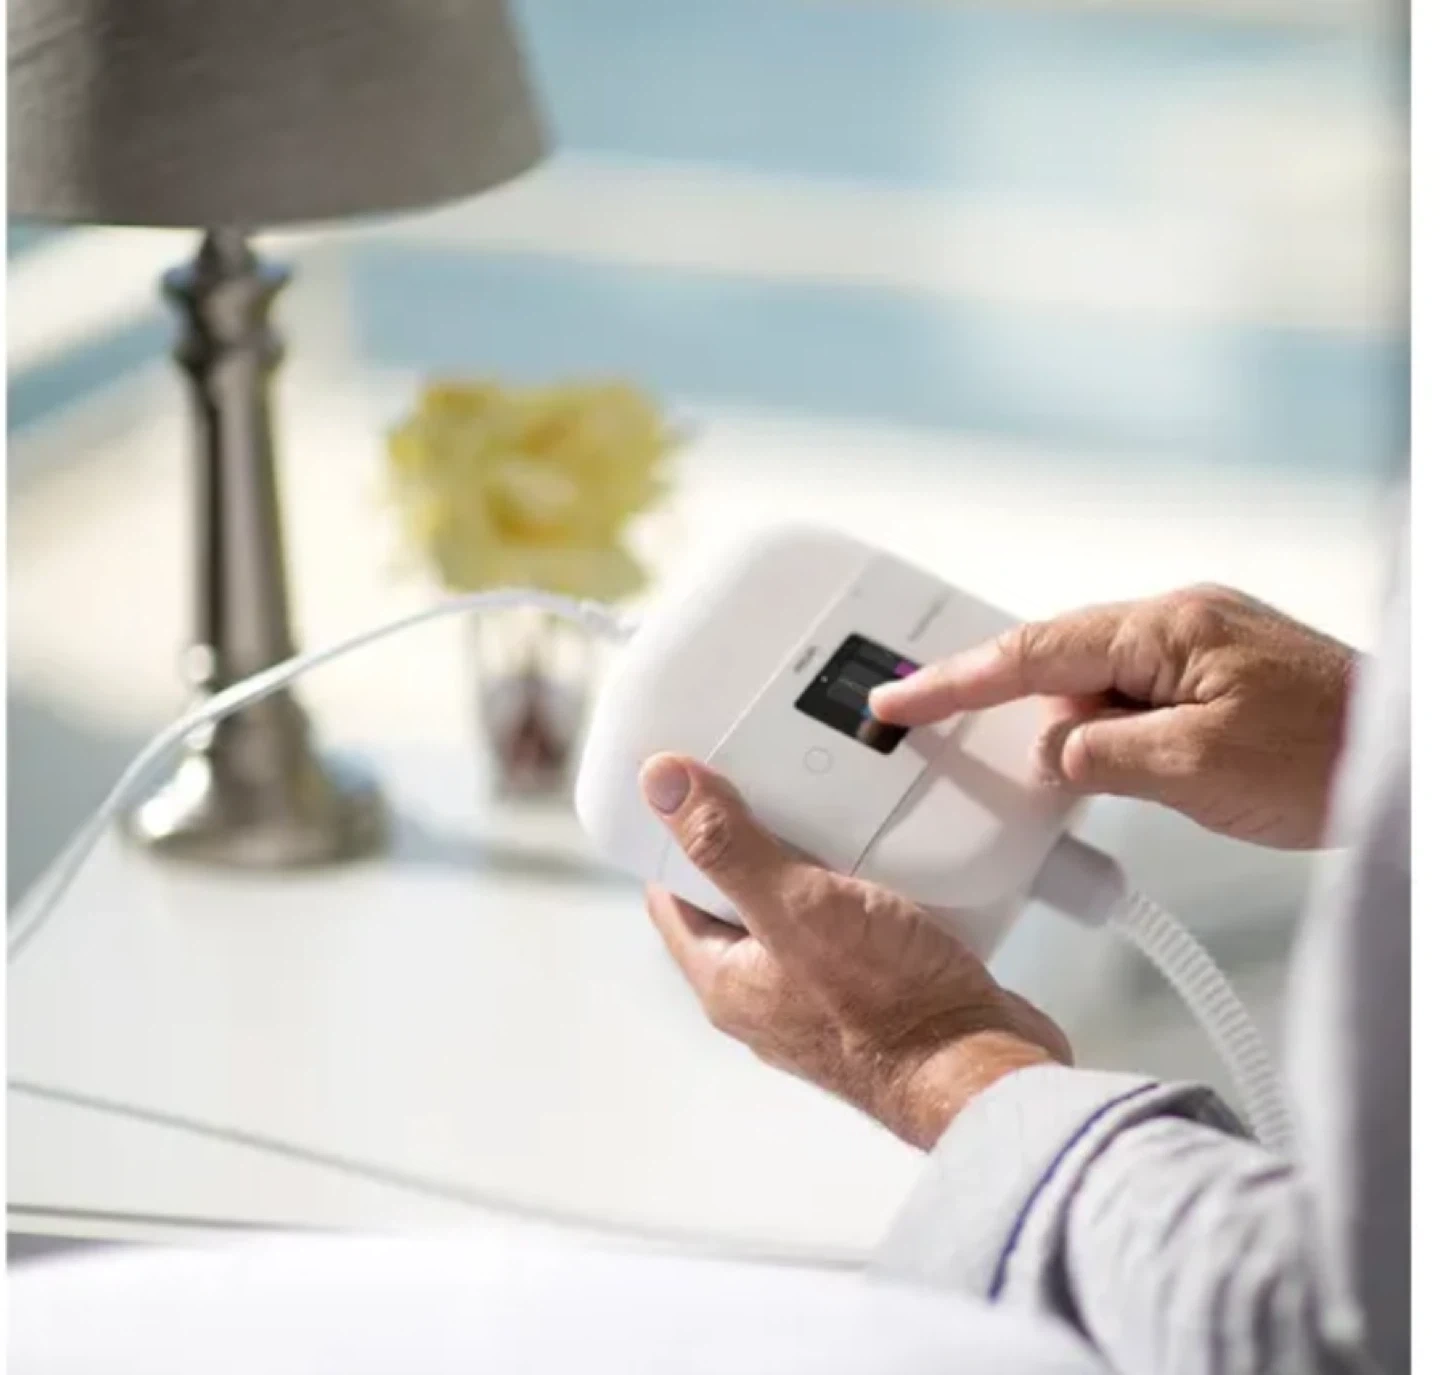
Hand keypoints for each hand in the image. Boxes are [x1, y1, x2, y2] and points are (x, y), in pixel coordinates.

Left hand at [639, 755, 1069, 1149]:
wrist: (982, 1068)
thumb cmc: (887, 1004)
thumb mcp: (796, 906)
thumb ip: (728, 847)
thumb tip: (658, 783)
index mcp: (725, 980)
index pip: (671, 897)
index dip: (672, 838)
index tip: (689, 784)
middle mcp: (763, 995)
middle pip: (733, 901)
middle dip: (745, 839)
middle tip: (766, 779)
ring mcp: (818, 998)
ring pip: (795, 912)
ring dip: (806, 861)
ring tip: (827, 804)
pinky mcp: (875, 992)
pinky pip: (848, 927)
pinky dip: (856, 887)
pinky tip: (885, 854)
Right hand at [871, 584, 1355, 849]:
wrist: (1417, 760)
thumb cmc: (1329, 758)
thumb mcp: (1198, 769)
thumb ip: (1104, 754)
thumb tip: (1053, 749)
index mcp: (1164, 629)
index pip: (1031, 651)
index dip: (953, 680)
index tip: (896, 700)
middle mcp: (1176, 624)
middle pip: (1054, 654)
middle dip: (989, 690)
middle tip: (922, 720)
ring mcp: (1197, 647)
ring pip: (1091, 678)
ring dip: (1051, 718)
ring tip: (1017, 762)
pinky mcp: (1214, 679)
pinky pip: (1128, 695)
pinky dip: (1096, 727)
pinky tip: (1090, 762)